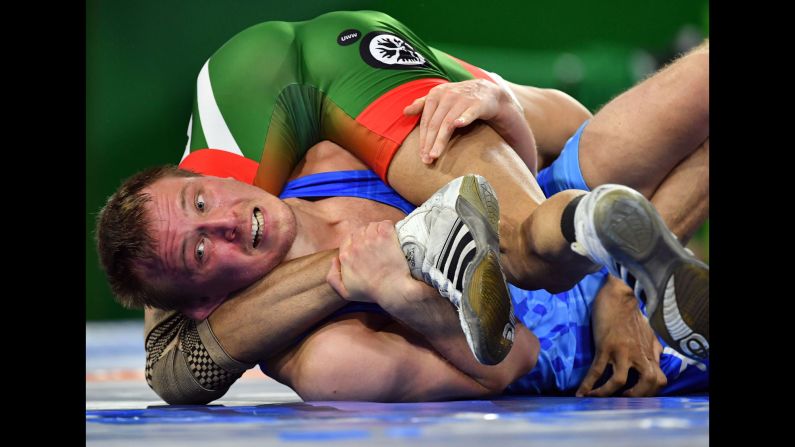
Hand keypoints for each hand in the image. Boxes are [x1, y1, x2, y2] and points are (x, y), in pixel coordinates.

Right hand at [326, 221, 420, 305]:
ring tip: (384, 240)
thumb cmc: (372, 292)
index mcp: (345, 256)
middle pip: (359, 232)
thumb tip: (333, 260)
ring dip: (377, 231)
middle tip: (376, 244)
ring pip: (371, 226)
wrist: (394, 290)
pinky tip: (391, 235)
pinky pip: (384, 224)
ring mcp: (371, 239)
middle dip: (366, 236)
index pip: (347, 240)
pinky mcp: (386, 236)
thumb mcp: (346, 292)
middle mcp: (356, 245)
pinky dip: (388, 227)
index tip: (365, 248)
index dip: (356, 243)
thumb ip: (333, 277)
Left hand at [403, 79, 509, 163]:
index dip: (422, 139)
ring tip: (435, 155)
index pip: (426, 121)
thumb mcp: (439, 96)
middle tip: (426, 159)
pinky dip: (464, 118)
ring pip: (448, 122)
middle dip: (429, 143)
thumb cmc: (458, 98)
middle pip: (435, 124)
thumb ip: (422, 104)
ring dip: (441, 140)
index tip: (420, 154)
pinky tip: (459, 125)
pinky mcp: (478, 104)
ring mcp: (463, 99)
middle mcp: (447, 96)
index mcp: (436, 94)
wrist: (486, 91)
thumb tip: (405, 112)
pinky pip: (469, 113)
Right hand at [576, 277, 666, 396]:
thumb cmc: (630, 313)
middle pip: (648, 382)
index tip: (638, 395)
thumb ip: (653, 348)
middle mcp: (638, 353)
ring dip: (608, 394)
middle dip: (637, 396)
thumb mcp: (648, 332)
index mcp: (648, 352)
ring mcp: (621, 350)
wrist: (616, 295)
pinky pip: (596, 370)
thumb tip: (658, 359)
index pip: (659, 379)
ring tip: (598, 398)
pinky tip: (581, 393)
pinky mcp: (604, 346)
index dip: (651, 392)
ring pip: (620, 381)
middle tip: (623, 399)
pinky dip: (587, 384)